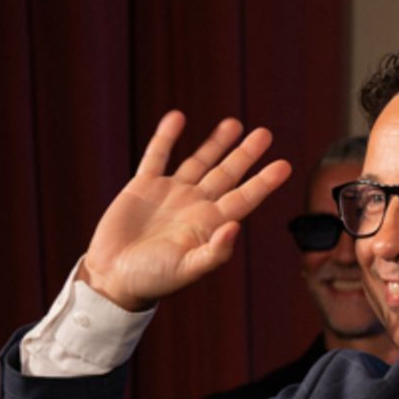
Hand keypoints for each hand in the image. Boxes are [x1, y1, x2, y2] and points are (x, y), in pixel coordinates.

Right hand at [80, 111, 291, 310]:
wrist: (114, 278)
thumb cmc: (153, 281)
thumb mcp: (187, 270)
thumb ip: (214, 252)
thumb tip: (235, 227)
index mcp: (209, 225)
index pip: (244, 198)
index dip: (264, 182)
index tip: (284, 165)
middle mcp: (194, 206)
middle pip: (227, 174)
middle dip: (245, 154)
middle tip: (265, 134)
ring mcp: (170, 194)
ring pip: (199, 162)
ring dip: (216, 143)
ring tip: (234, 124)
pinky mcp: (143, 187)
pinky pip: (157, 156)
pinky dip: (167, 137)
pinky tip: (178, 118)